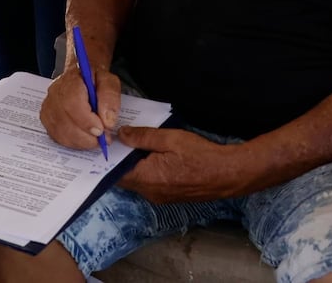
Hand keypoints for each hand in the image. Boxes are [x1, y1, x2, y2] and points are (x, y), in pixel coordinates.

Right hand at [41, 67, 120, 149]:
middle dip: (86, 135)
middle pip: (64, 120)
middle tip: (103, 138)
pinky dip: (74, 142)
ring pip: (60, 132)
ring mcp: (49, 106)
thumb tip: (107, 121)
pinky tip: (85, 138)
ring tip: (96, 138)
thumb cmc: (95, 80)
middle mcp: (55, 92)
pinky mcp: (47, 118)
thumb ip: (110, 97)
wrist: (83, 78)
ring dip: (82, 141)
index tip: (101, 129)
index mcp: (71, 79)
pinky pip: (58, 137)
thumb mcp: (109, 81)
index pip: (71, 102)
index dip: (85, 121)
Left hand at [116, 126, 248, 202]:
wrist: (229, 174)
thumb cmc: (201, 155)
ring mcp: (161, 196)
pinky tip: (148, 152)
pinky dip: (144, 168)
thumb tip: (120, 135)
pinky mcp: (170, 195)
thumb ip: (143, 137)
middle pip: (125, 178)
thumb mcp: (169, 138)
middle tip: (114, 138)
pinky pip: (149, 182)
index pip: (116, 174)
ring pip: (137, 180)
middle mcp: (151, 193)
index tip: (102, 143)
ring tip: (130, 141)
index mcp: (149, 179)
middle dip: (119, 160)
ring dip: (132, 164)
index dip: (107, 160)